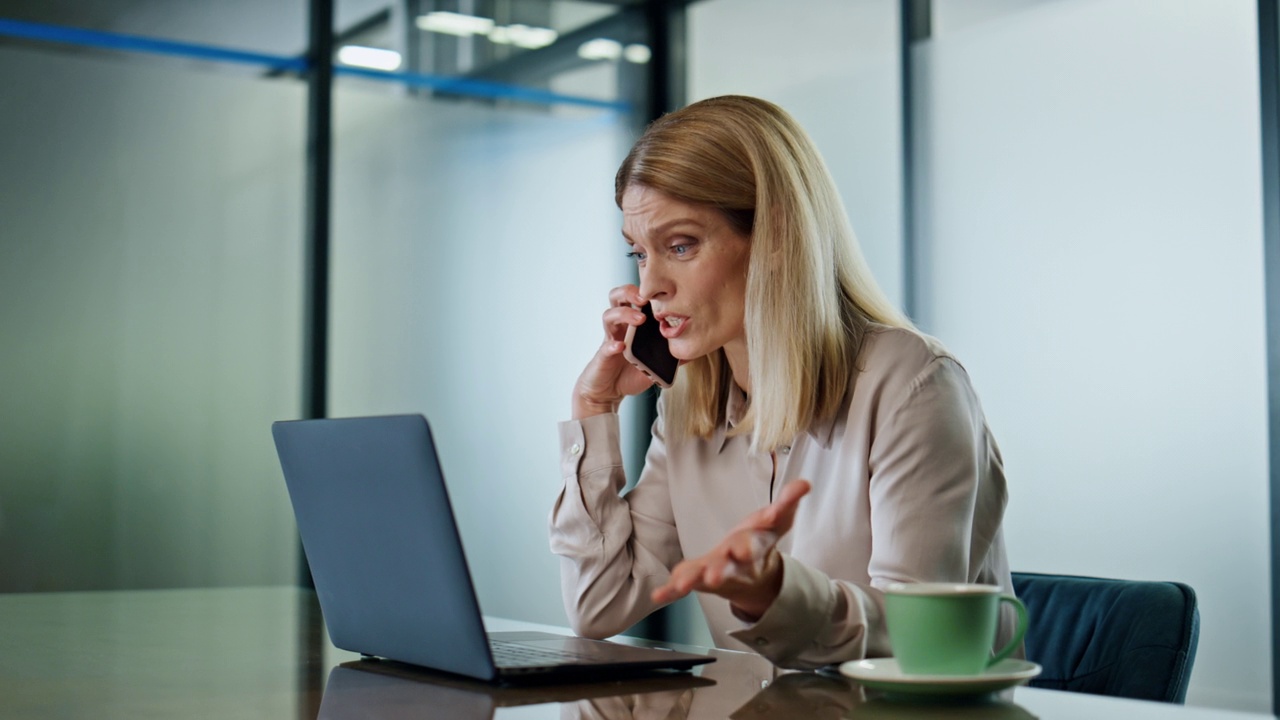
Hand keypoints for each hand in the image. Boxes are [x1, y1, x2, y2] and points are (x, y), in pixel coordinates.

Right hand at [572, 284, 663, 418]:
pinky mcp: (603, 356)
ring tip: (639, 320)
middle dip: (629, 292)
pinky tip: (621, 346)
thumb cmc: (630, 373)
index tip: (660, 290)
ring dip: (624, 314)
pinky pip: (605, 347)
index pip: (634, 298)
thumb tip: (693, 349)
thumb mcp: (655, 362)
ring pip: (608, 316)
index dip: (643, 289)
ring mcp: (610, 339)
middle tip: (644, 298)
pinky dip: (613, 345)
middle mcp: (619, 327)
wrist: (609, 392)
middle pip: (616, 298)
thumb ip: (670, 354)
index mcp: (632, 324)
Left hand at [651, 479, 811, 619]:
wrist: (755, 574)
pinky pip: (683, 584)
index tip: (744, 550)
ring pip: (704, 578)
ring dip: (692, 580)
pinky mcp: (700, 578)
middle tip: (712, 576)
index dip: (747, 547)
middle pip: (727, 567)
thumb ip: (788, 502)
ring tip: (680, 585)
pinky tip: (659, 594)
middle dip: (720, 570)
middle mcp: (735, 564)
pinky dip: (670, 590)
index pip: (752, 546)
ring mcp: (716, 573)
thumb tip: (805, 483)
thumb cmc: (760, 539)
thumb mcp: (778, 519)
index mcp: (754, 547)